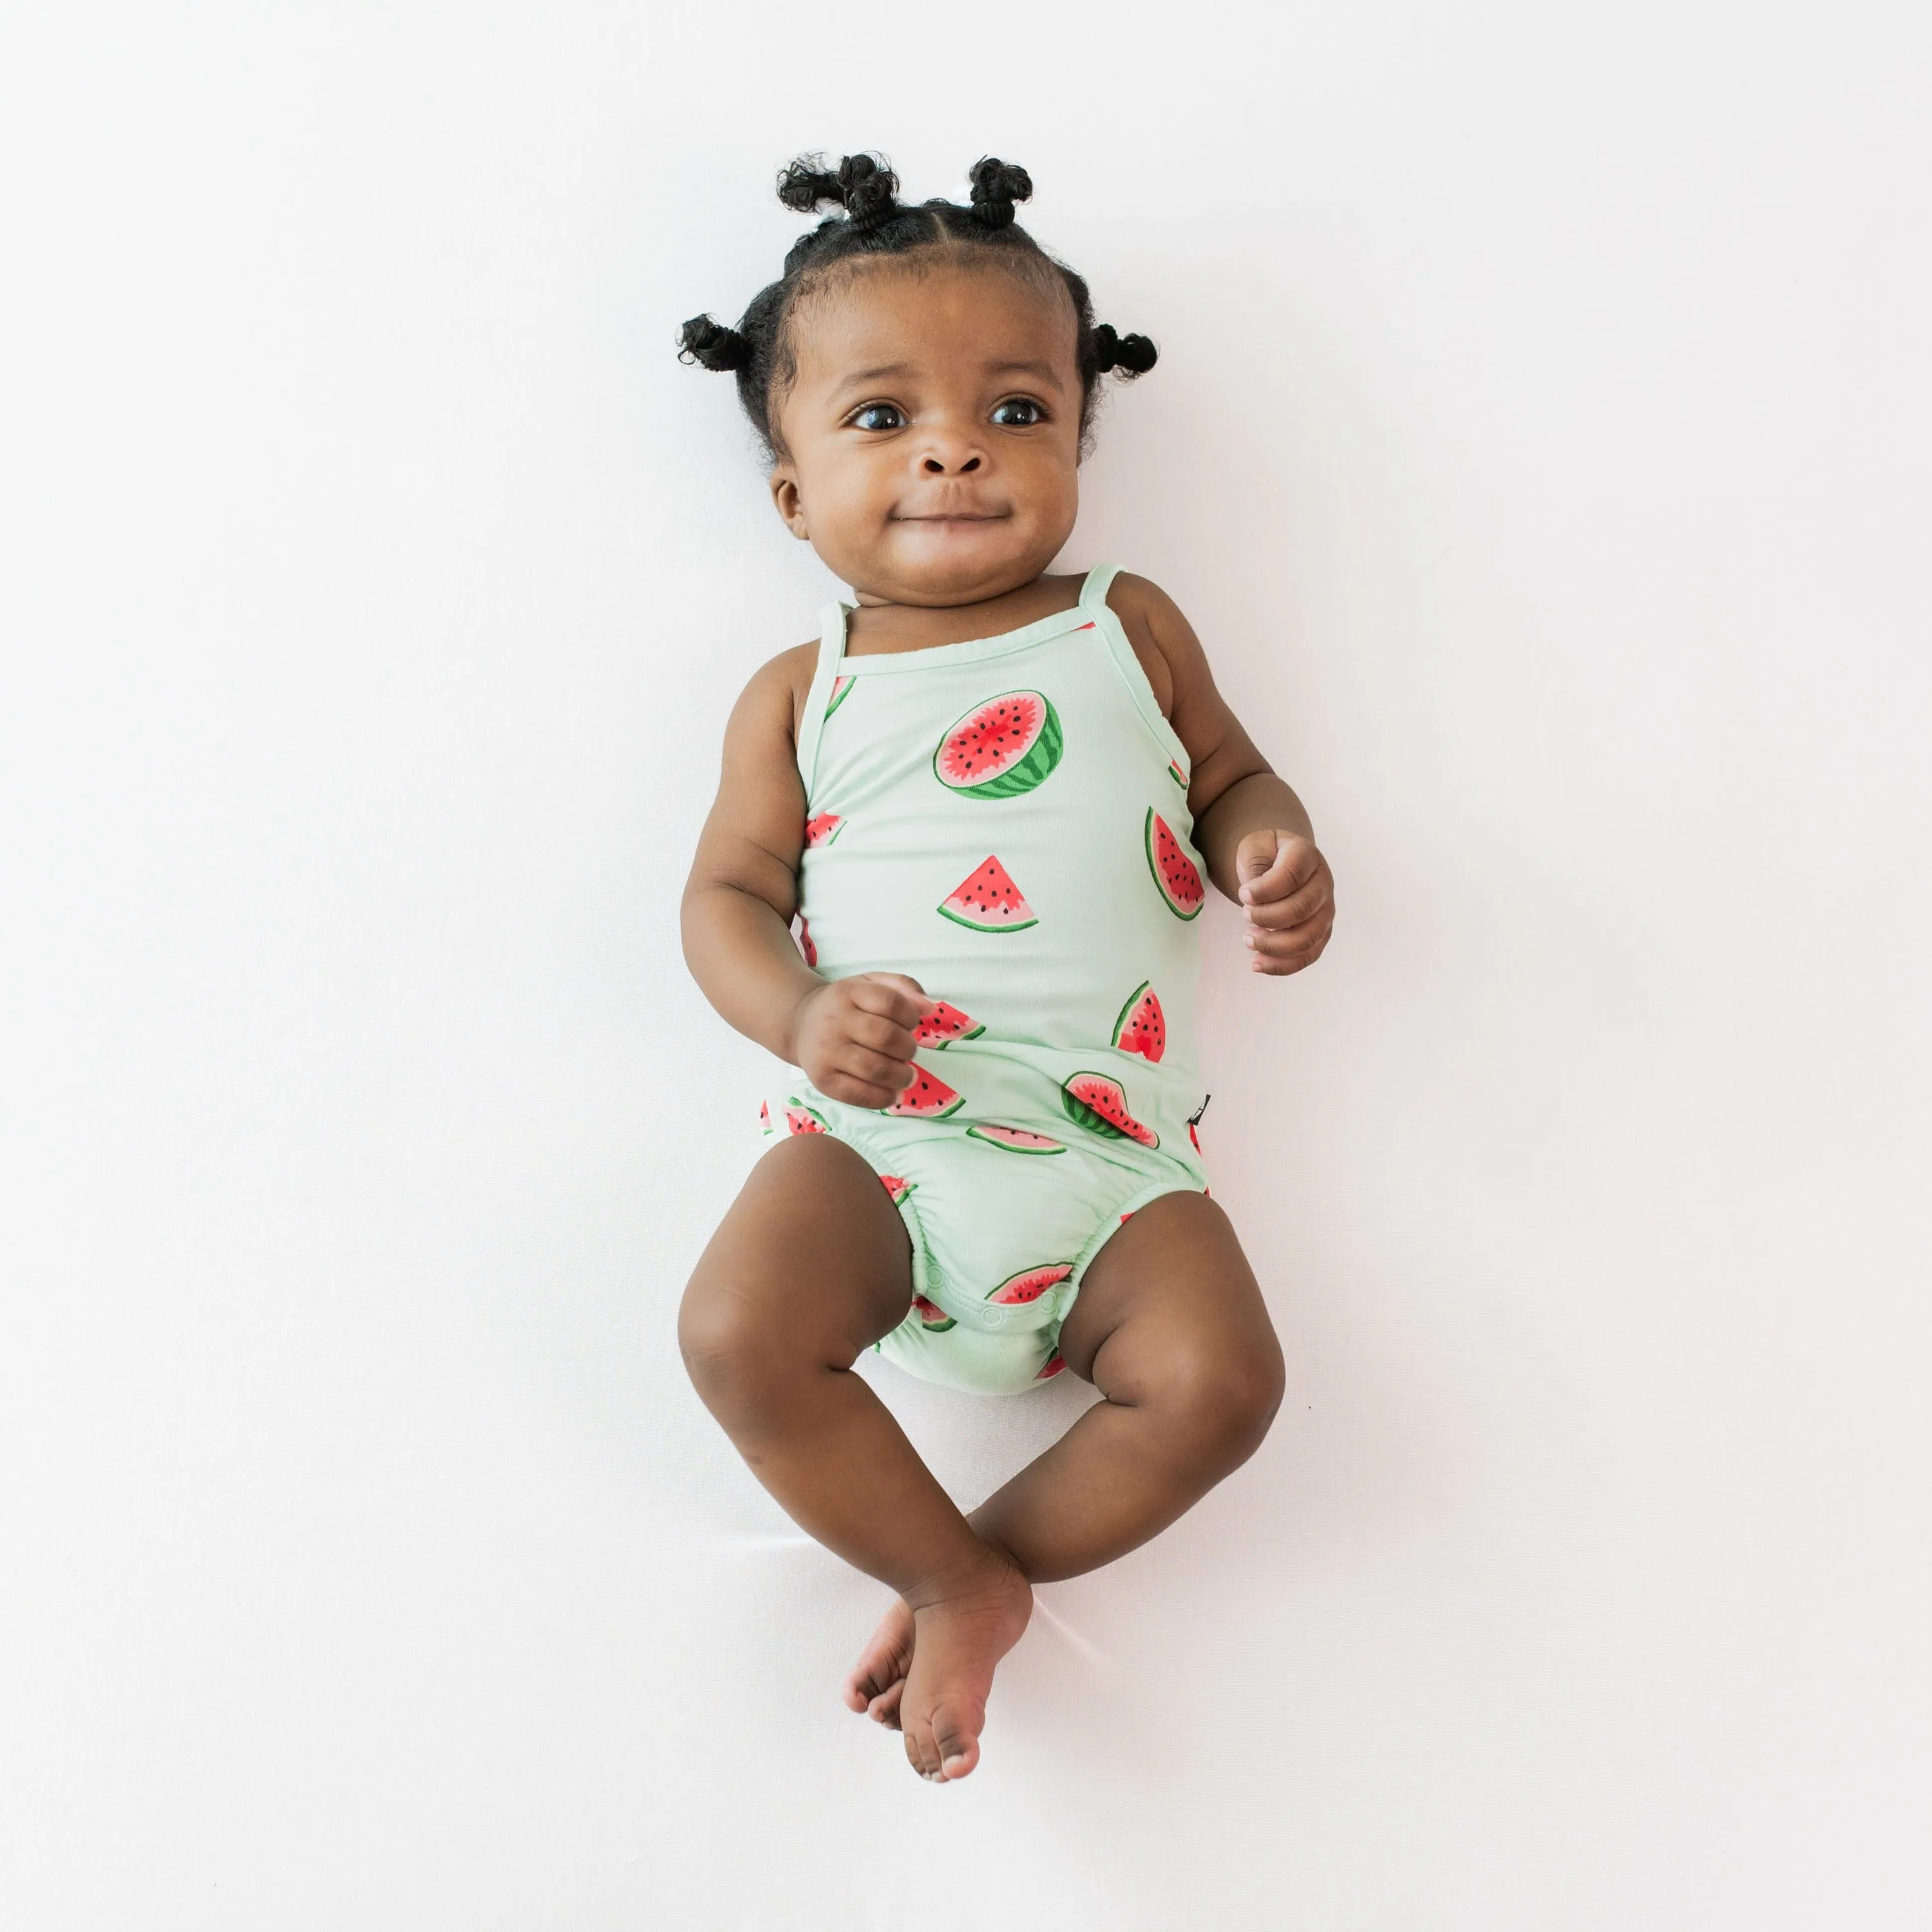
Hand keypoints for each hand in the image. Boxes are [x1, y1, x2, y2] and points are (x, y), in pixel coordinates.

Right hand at [789, 972, 935, 1107]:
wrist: (801, 1024)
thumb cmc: (846, 1005)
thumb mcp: (870, 983)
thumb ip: (903, 986)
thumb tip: (928, 1007)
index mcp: (848, 992)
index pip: (891, 1002)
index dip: (911, 1016)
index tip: (911, 1024)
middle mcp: (834, 1021)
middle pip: (886, 1037)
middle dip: (908, 1048)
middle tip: (908, 1052)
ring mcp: (827, 1052)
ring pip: (875, 1069)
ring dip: (901, 1076)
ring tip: (907, 1075)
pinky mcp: (823, 1080)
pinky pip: (858, 1094)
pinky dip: (883, 1097)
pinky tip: (893, 1092)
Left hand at [1235, 830, 1334, 975]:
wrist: (1280, 863)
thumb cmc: (1266, 854)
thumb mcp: (1255, 847)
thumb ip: (1256, 865)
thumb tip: (1254, 896)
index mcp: (1307, 856)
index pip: (1293, 875)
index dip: (1266, 889)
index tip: (1243, 894)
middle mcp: (1323, 883)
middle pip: (1303, 909)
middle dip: (1267, 917)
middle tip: (1245, 914)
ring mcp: (1325, 911)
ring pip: (1308, 938)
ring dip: (1273, 945)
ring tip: (1248, 939)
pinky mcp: (1320, 934)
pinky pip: (1307, 957)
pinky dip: (1281, 965)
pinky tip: (1257, 963)